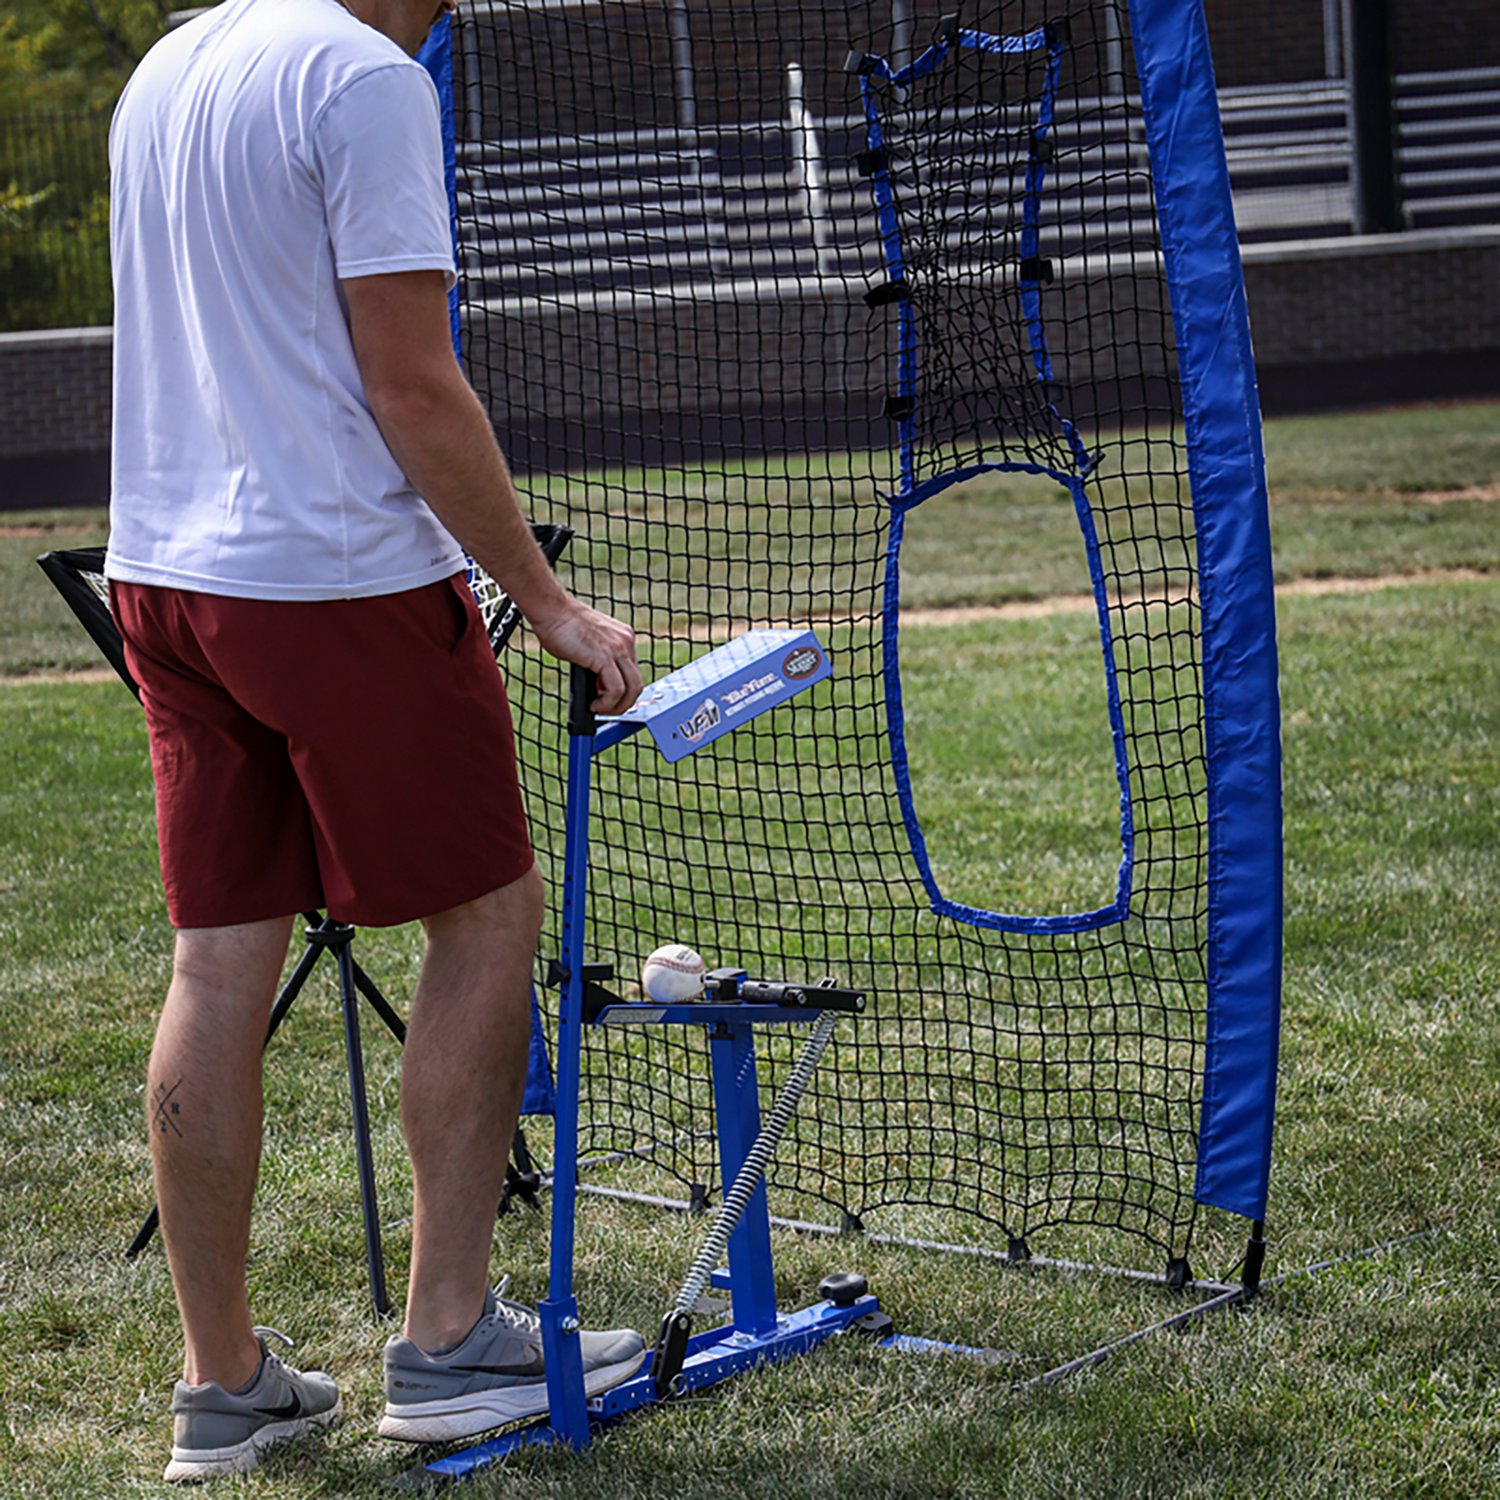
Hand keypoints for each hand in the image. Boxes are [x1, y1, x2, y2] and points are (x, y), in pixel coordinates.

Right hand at [528, 596, 642, 714]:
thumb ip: (598, 662)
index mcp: (624, 638)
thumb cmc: (561, 626)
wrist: (552, 610)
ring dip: (616, 706)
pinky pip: (616, 689)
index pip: (633, 672)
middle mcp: (625, 642)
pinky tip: (594, 705)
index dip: (622, 691)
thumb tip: (597, 687)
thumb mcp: (589, 645)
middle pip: (637, 683)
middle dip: (623, 702)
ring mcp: (618, 648)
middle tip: (606, 709)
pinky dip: (607, 703)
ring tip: (599, 709)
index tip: (606, 699)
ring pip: (632, 689)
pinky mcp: (605, 656)